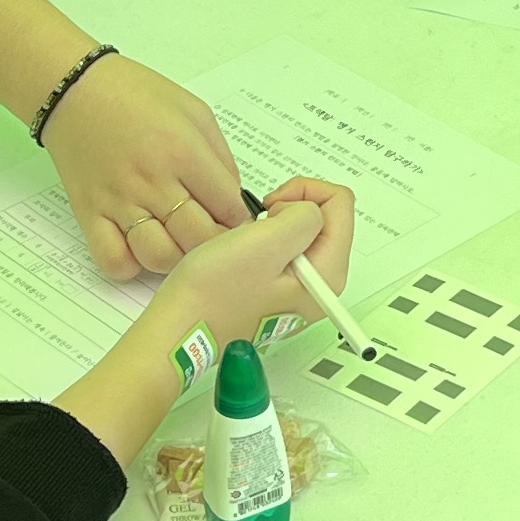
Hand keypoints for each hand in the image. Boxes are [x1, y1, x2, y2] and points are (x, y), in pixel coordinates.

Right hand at [40, 54, 248, 275]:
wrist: (74, 88)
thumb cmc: (135, 94)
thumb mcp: (194, 111)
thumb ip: (220, 158)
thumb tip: (232, 200)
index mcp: (183, 152)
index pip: (229, 208)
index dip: (240, 219)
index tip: (235, 220)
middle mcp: (153, 181)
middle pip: (199, 239)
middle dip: (214, 243)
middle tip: (210, 234)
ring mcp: (119, 201)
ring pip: (160, 256)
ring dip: (176, 257)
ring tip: (177, 241)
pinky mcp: (90, 214)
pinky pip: (114, 261)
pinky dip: (131, 264)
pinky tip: (139, 246)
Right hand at [151, 181, 357, 348]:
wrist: (179, 328)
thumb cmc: (214, 291)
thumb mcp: (266, 240)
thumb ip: (302, 216)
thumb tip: (305, 210)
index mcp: (328, 275)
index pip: (340, 203)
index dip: (303, 192)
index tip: (272, 206)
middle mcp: (322, 286)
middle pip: (325, 217)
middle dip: (290, 208)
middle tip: (257, 224)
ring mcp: (301, 290)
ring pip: (301, 231)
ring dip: (273, 224)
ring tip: (246, 243)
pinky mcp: (280, 290)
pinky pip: (284, 249)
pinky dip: (264, 240)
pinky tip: (242, 255)